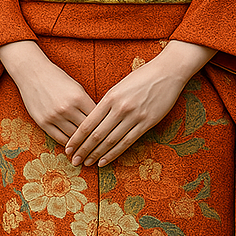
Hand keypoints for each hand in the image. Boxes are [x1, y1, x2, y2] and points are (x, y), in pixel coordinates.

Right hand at [0, 41, 96, 145]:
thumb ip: (87, 104)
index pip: (96, 118)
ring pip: (74, 137)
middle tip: (102, 147)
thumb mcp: (77, 87)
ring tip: (89, 150)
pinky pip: (59, 138)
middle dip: (94, 138)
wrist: (32, 73)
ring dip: (81, 144)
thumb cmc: (57, 78)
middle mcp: (67, 108)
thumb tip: (99, 121)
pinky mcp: (43, 122)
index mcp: (79, 97)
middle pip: (86, 130)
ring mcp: (54, 116)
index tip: (108, 133)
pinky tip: (74, 146)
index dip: (103, 127)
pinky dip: (68, 144)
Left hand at [65, 41, 215, 167]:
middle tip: (73, 160)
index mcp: (110, 97)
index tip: (68, 147)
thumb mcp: (119, 86)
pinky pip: (127, 142)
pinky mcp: (147, 123)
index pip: (88, 122)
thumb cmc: (142, 77)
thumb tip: (93, 121)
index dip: (77, 137)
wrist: (167, 72)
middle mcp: (120, 108)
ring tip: (86, 163)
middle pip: (96, 134)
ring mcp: (134, 116)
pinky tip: (104, 161)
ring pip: (110, 141)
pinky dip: (114, 153)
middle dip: (83, 149)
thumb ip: (107, 102)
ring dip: (96, 154)